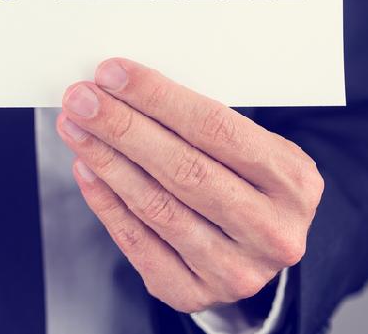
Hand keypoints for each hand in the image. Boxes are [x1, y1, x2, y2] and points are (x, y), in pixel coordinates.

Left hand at [57, 58, 323, 312]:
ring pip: (155, 205)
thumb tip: (124, 88)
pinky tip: (86, 168)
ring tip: (76, 128)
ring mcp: (233, 269)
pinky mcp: (192, 293)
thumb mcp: (249, 149)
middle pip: (183, 168)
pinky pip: (136, 241)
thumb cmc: (244, 185)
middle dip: (122, 127)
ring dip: (105, 160)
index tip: (113, 74)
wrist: (253, 253)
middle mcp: (271, 231)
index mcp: (292, 182)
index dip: (157, 98)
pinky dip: (105, 200)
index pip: (215, 128)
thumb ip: (199, 123)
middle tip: (81, 99)